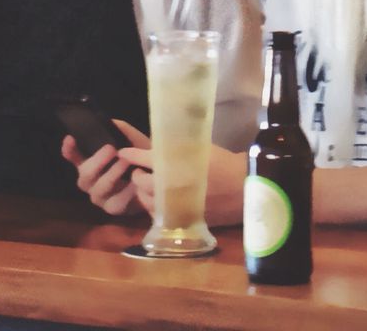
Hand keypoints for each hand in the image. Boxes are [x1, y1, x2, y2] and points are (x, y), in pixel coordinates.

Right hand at [63, 120, 150, 215]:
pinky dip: (126, 192)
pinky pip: (116, 202)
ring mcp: (101, 197)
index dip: (69, 149)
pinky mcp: (114, 208)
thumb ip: (122, 131)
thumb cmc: (141, 157)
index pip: (74, 156)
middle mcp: (91, 181)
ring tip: (126, 162)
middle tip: (111, 149)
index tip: (70, 138)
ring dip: (112, 174)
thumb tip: (110, 122)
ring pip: (98, 189)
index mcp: (91, 162)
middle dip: (97, 161)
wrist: (159, 180)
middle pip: (84, 174)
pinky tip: (135, 184)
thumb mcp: (133, 141)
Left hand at [126, 141, 245, 227]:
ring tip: (147, 186)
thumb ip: (177, 148)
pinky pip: (158, 216)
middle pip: (142, 183)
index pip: (146, 159)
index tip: (122, 152)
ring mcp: (175, 208)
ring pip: (146, 202)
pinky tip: (158, 201)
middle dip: (137, 175)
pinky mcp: (181, 221)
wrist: (244, 188)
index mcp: (176, 168)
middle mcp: (171, 189)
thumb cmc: (223, 164)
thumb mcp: (200, 149)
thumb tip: (156, 145)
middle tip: (140, 170)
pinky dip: (154, 207)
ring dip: (143, 192)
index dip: (132, 154)